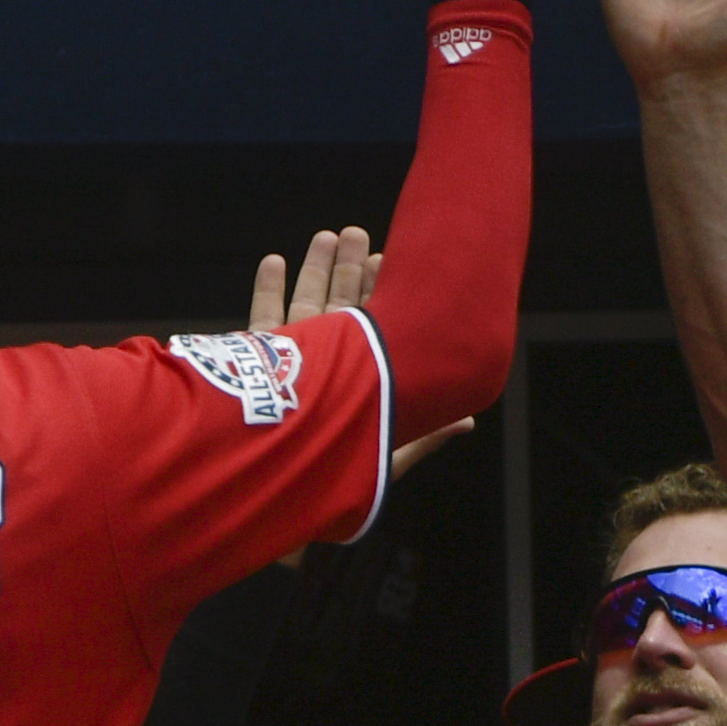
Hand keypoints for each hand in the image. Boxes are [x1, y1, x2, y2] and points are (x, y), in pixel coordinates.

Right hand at [246, 230, 469, 481]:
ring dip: (314, 269)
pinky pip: (263, 320)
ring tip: (326, 235)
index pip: (377, 326)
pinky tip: (275, 259)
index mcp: (361, 377)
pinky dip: (268, 289)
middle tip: (357, 233)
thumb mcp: (388, 453)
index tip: (392, 258)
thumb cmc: (341, 479)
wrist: (282, 492)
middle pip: (341, 306)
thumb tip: (469, 419)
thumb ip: (425, 433)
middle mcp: (329, 365)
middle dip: (350, 269)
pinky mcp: (257, 365)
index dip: (384, 292)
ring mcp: (292, 362)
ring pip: (305, 305)